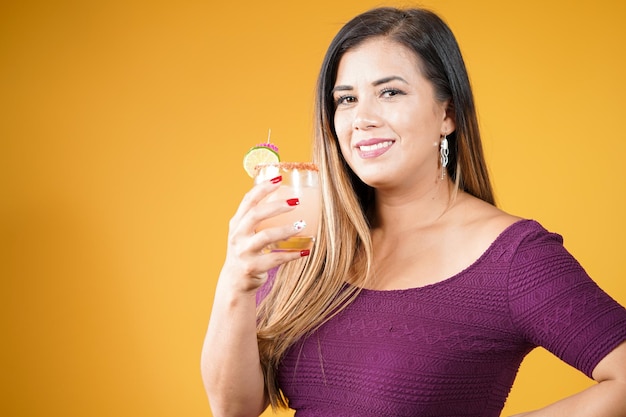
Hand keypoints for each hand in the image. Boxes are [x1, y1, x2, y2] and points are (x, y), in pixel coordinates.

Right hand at [221, 175, 307, 292]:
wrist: (235, 281)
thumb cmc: (246, 251)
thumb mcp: (245, 232)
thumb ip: (256, 217)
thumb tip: (285, 196)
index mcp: (237, 223)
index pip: (248, 200)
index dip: (262, 188)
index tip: (279, 178)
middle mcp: (237, 235)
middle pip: (256, 215)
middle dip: (276, 206)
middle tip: (296, 201)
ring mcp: (243, 252)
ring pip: (266, 237)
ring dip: (286, 230)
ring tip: (302, 224)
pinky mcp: (252, 267)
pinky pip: (275, 259)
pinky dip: (291, 254)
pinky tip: (304, 251)